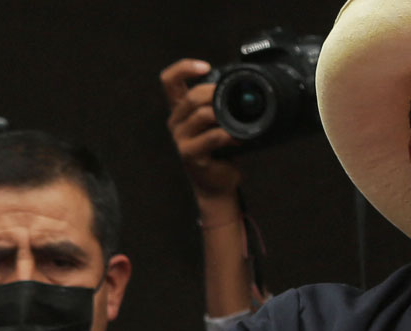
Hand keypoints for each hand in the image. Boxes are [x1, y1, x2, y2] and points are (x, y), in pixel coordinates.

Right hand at [160, 58, 241, 201]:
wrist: (218, 183)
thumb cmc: (220, 151)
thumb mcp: (218, 121)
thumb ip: (219, 103)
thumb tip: (240, 85)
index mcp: (180, 109)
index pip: (170, 80)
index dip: (184, 68)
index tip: (205, 67)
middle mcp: (176, 121)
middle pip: (191, 96)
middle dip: (214, 94)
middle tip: (234, 99)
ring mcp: (180, 139)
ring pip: (201, 115)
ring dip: (223, 116)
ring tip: (237, 123)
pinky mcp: (189, 154)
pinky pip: (211, 137)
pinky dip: (228, 135)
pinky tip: (237, 138)